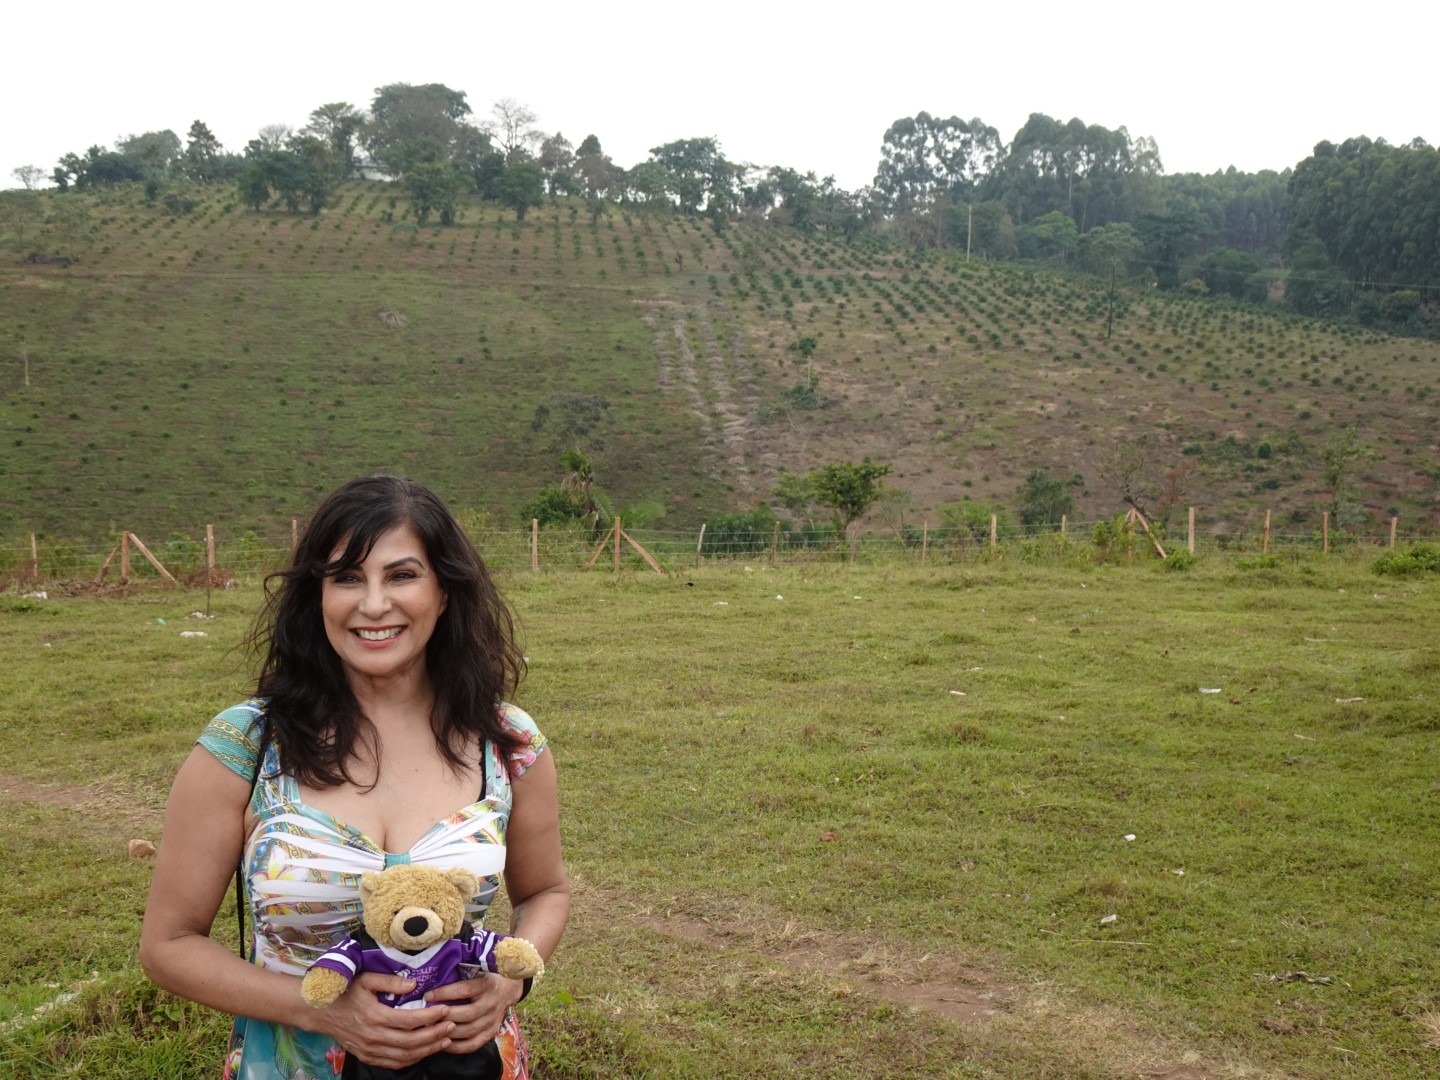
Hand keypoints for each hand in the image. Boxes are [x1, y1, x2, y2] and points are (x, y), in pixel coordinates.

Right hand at [317, 972, 455, 1068]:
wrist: (320, 1012)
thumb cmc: (346, 992)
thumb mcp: (365, 979)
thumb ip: (390, 981)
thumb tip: (413, 984)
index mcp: (374, 1016)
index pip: (409, 1020)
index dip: (430, 1017)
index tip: (445, 1010)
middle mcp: (373, 1037)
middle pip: (411, 1042)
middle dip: (435, 1035)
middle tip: (452, 1026)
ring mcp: (370, 1050)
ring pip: (404, 1056)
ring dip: (427, 1049)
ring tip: (445, 1040)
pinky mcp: (368, 1057)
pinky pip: (394, 1063)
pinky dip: (412, 1059)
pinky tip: (425, 1051)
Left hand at [424, 973, 523, 1054]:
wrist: (509, 987)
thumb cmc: (487, 976)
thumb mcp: (478, 970)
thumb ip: (461, 974)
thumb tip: (433, 978)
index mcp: (487, 984)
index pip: (464, 990)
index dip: (445, 993)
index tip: (428, 996)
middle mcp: (492, 1003)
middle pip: (467, 1014)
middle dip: (445, 1016)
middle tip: (427, 1016)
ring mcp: (492, 1020)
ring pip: (469, 1031)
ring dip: (448, 1032)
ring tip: (432, 1030)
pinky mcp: (491, 1032)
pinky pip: (473, 1044)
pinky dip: (457, 1047)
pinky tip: (443, 1043)